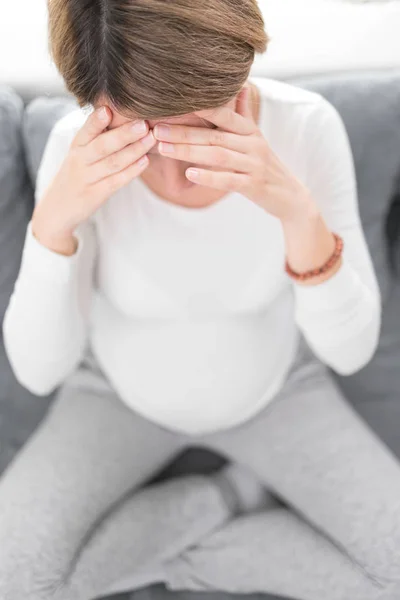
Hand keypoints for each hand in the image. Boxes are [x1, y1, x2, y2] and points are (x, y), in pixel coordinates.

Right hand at [32, 106, 156, 248]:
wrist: (57, 209)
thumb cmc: (74, 175)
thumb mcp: (79, 154)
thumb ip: (95, 137)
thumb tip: (116, 111)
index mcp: (76, 146)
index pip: (85, 130)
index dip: (96, 121)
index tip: (108, 109)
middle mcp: (80, 161)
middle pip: (102, 146)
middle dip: (124, 134)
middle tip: (143, 123)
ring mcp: (88, 178)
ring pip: (112, 163)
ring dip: (134, 150)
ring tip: (151, 139)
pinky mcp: (96, 194)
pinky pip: (116, 181)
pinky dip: (131, 171)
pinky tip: (145, 161)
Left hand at [153, 86, 313, 221]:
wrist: (290, 195)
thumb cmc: (266, 166)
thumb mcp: (257, 138)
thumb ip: (244, 114)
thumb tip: (241, 85)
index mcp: (250, 131)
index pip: (222, 114)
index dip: (198, 107)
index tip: (171, 103)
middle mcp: (253, 144)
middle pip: (213, 135)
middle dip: (183, 132)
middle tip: (157, 129)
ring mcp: (254, 165)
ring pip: (217, 156)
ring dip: (188, 151)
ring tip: (163, 149)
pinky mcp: (254, 186)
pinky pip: (228, 180)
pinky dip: (208, 177)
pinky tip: (189, 173)